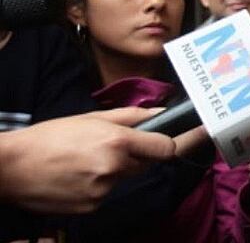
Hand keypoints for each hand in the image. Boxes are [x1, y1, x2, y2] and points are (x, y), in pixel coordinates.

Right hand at [0, 107, 175, 212]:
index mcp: (116, 142)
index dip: (166, 144)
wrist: (11, 167)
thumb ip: (131, 116)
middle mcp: (114, 167)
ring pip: (123, 178)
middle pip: (146, 164)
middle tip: (108, 147)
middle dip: (135, 155)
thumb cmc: (49, 138)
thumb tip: (160, 111)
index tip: (166, 141)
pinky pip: (106, 193)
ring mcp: (103, 190)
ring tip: (84, 161)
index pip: (166, 148)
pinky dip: (98, 185)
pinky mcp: (92, 206)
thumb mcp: (91, 118)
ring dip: (114, 171)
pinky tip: (77, 176)